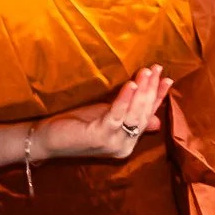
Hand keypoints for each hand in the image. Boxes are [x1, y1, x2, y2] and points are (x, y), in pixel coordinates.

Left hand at [43, 66, 171, 161]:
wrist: (47, 139)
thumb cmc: (74, 125)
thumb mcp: (106, 117)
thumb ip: (127, 115)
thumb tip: (157, 119)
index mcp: (128, 142)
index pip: (148, 116)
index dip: (158, 97)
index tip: (167, 78)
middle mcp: (124, 146)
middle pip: (144, 114)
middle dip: (152, 89)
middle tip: (156, 68)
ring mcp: (113, 144)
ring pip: (134, 114)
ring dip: (142, 91)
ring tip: (147, 72)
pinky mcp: (100, 137)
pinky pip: (117, 115)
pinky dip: (125, 99)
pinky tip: (131, 85)